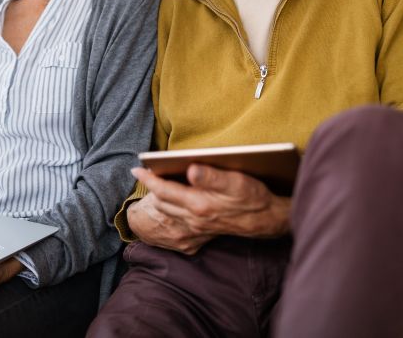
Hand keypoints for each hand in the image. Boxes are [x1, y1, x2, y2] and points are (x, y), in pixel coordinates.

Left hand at [129, 164, 291, 250]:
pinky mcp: (201, 234)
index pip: (162, 190)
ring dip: (157, 200)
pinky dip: (168, 213)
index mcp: (198, 204)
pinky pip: (175, 225)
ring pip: (166, 214)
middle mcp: (193, 219)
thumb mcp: (235, 181)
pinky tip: (170, 204)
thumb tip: (191, 169)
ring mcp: (196, 229)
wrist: (266, 219)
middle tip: (145, 173)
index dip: (148, 178)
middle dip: (150, 188)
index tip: (136, 168)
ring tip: (153, 185)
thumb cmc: (251, 196)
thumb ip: (211, 176)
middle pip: (160, 203)